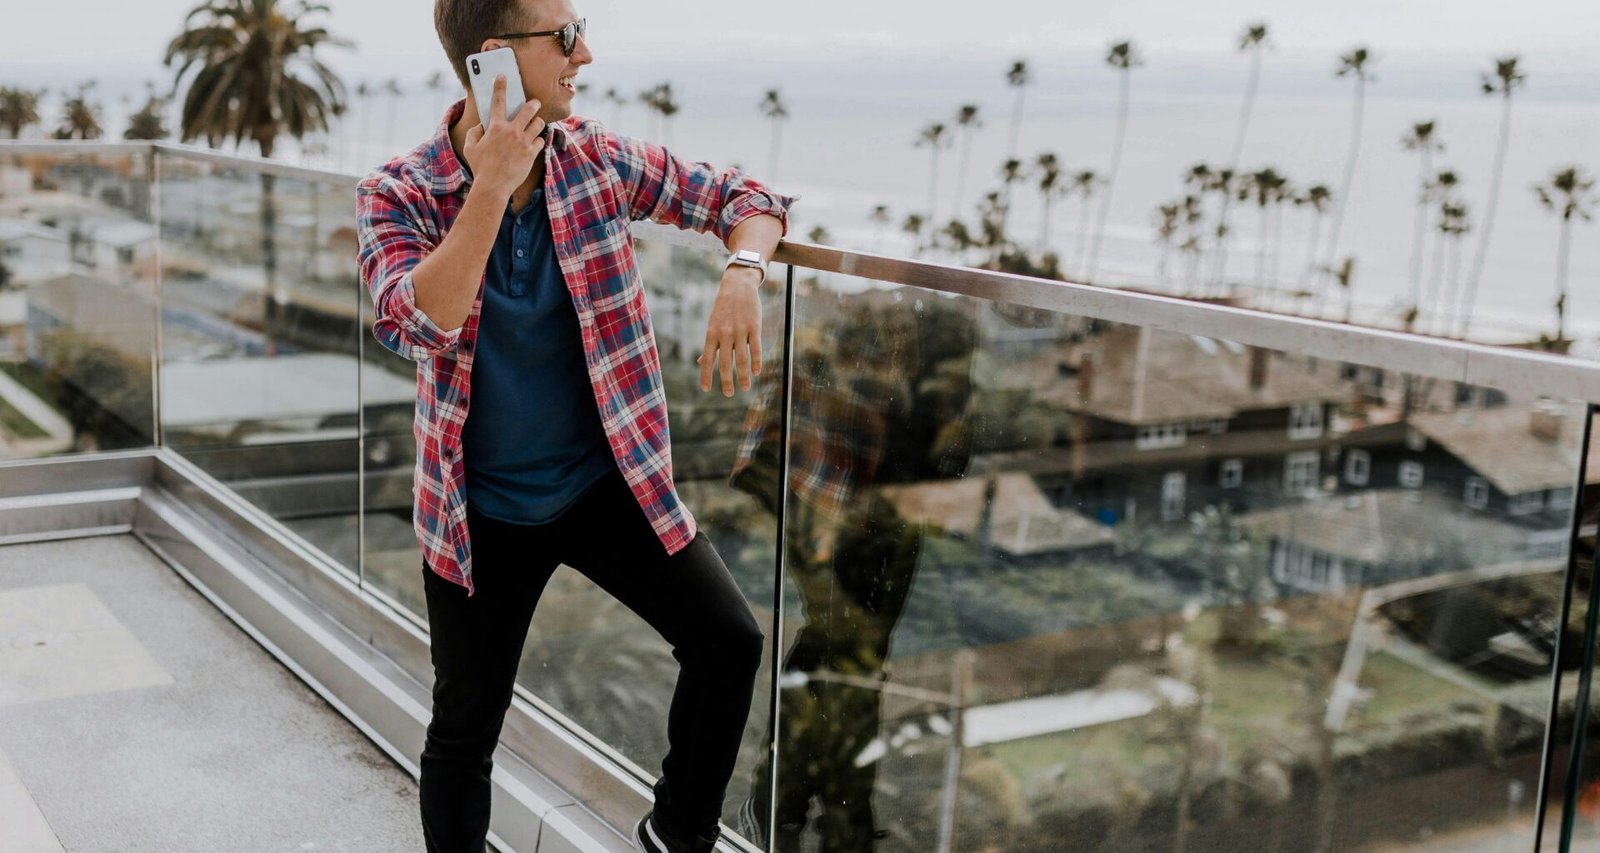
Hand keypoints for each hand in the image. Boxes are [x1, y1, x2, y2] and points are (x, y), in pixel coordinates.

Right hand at [463, 74, 544, 201]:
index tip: (502, 76)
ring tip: (535, 125)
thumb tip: (480, 127)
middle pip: (528, 109)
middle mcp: (512, 131)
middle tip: (535, 103)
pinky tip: (534, 143)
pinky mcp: (531, 153)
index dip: (500, 86)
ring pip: (538, 124)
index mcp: (495, 127)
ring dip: (537, 123)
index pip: (498, 101)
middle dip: (533, 104)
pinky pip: (540, 141)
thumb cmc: (480, 167)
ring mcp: (523, 142)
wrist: (493, 186)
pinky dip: (538, 141)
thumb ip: (474, 133)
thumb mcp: (470, 148)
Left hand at [696, 267, 763, 395]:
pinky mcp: (754, 327)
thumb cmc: (723, 309)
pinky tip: (756, 372)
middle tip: (729, 394)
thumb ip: (709, 345)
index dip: (706, 375)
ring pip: (742, 358)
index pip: (707, 359)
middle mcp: (724, 333)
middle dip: (726, 380)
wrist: (738, 286)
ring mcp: (740, 330)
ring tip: (745, 387)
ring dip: (744, 375)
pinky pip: (756, 348)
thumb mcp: (712, 325)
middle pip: (725, 362)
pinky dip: (756, 362)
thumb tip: (701, 362)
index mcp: (711, 333)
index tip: (706, 390)